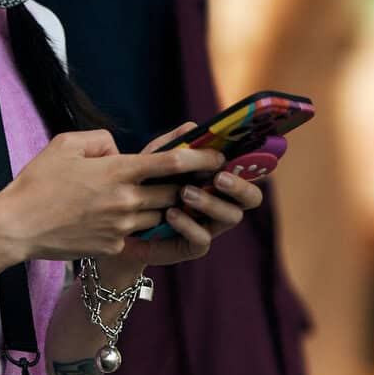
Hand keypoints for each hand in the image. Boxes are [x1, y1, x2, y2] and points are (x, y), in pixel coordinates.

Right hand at [0, 127, 231, 263]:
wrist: (16, 227)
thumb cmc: (37, 182)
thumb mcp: (66, 144)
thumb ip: (100, 139)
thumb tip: (118, 149)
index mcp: (117, 171)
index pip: (172, 163)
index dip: (200, 159)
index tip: (216, 157)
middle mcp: (125, 200)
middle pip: (173, 193)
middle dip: (188, 187)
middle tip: (200, 180)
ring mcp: (121, 227)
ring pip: (159, 216)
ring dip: (166, 208)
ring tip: (167, 199)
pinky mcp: (113, 246)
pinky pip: (138, 234)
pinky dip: (141, 226)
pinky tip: (133, 220)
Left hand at [102, 120, 268, 271]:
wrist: (121, 221)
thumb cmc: (146, 184)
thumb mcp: (157, 158)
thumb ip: (177, 143)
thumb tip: (195, 128)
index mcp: (220, 179)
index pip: (248, 171)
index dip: (250, 165)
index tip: (232, 155)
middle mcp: (222, 202)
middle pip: (251, 198)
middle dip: (239, 187)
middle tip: (219, 178)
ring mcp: (210, 226)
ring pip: (231, 217)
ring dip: (211, 203)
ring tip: (185, 192)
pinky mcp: (193, 246)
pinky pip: (202, 239)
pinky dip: (188, 225)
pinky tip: (171, 213)